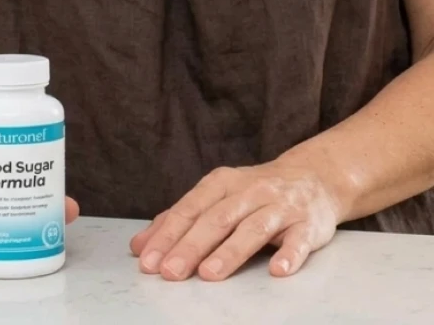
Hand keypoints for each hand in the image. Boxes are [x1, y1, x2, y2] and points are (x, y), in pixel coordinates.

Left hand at [129, 159, 347, 280]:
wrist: (313, 178)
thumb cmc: (254, 193)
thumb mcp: (216, 197)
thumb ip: (180, 220)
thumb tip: (140, 245)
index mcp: (221, 183)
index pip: (189, 209)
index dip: (167, 234)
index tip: (148, 260)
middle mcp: (249, 191)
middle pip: (216, 219)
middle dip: (190, 246)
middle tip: (169, 272)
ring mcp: (280, 207)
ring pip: (252, 228)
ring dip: (230, 252)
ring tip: (208, 274)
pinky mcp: (308, 224)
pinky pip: (299, 241)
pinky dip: (289, 255)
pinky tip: (277, 271)